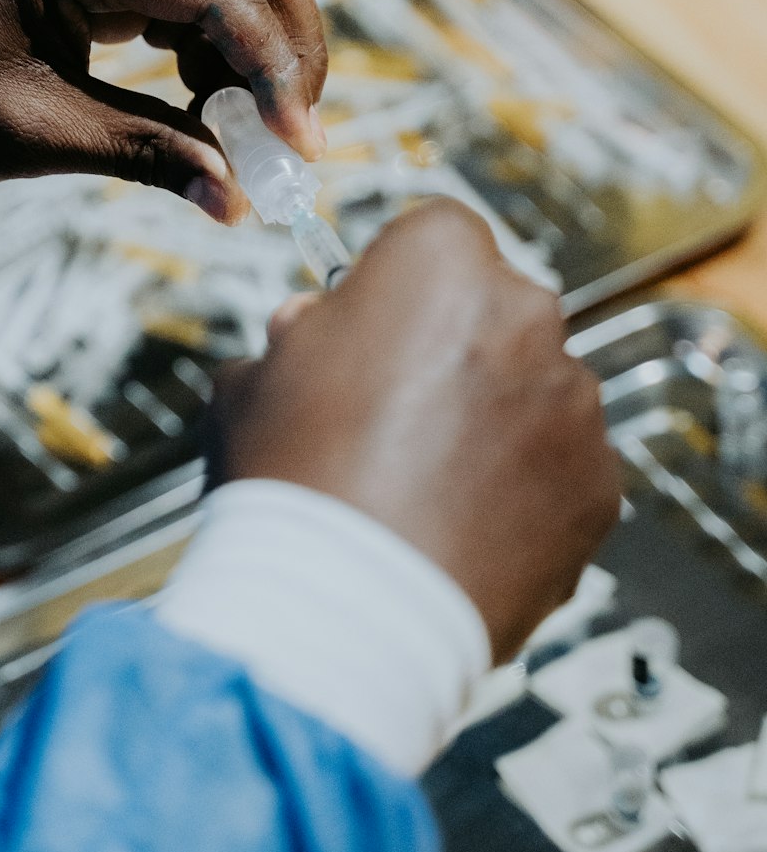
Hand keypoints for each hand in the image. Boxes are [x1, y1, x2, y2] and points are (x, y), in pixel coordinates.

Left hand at [0, 0, 326, 221]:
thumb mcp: (26, 133)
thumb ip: (143, 156)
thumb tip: (236, 200)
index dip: (278, 72)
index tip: (298, 151)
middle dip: (293, 44)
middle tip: (296, 133)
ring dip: (261, 40)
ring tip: (244, 126)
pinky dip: (221, 37)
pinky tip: (202, 98)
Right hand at [209, 201, 620, 661]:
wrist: (341, 614)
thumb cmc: (287, 485)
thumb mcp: (253, 382)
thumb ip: (295, 338)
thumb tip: (313, 331)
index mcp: (440, 262)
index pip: (435, 236)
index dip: (397, 284)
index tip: (372, 328)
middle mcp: (525, 314)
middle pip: (493, 312)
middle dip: (453, 351)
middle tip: (391, 419)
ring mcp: (573, 404)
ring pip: (534, 392)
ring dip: (493, 422)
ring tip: (422, 491)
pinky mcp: (599, 487)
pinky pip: (562, 471)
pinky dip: (525, 493)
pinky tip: (460, 531)